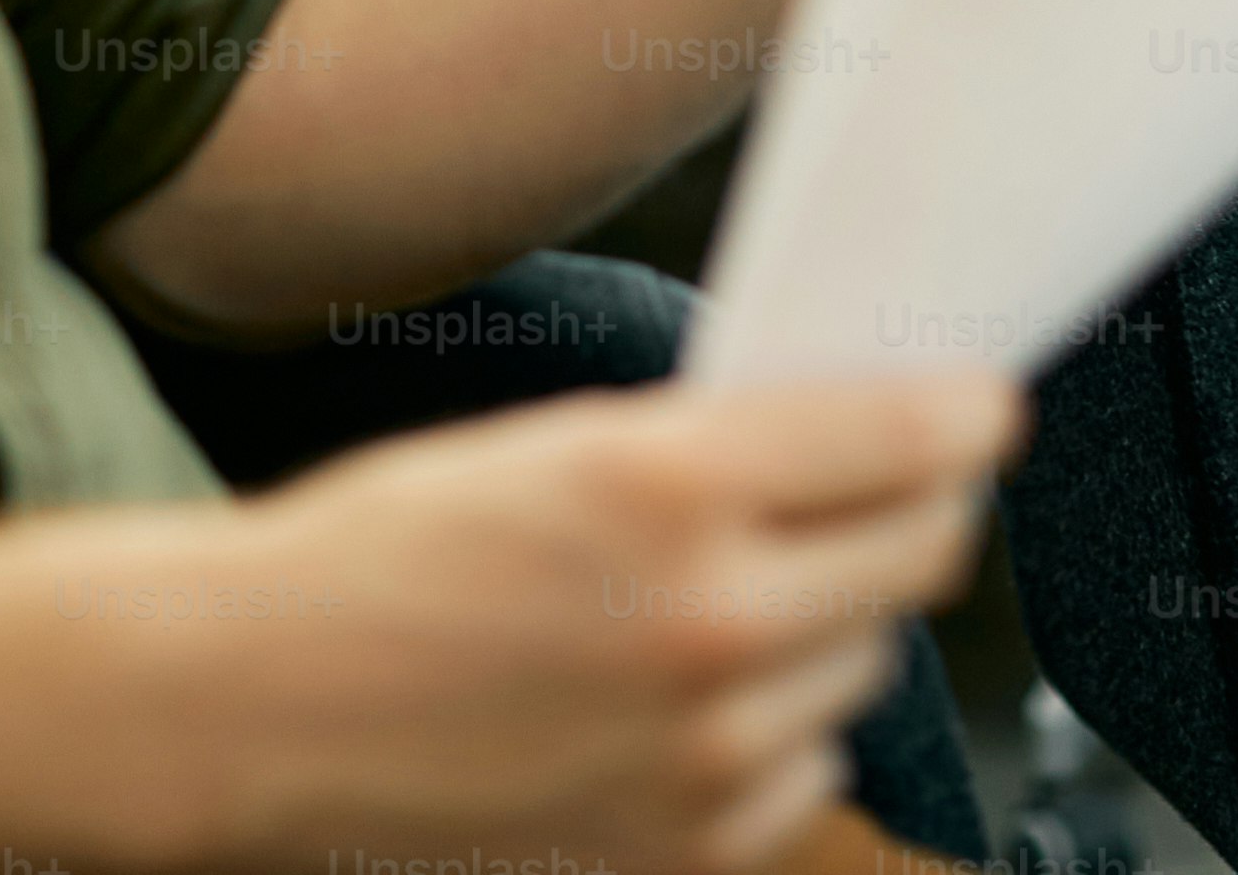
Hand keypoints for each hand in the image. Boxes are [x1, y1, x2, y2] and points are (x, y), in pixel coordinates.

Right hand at [173, 372, 1018, 872]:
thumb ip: (716, 445)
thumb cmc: (381, 555)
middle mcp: (709, 621)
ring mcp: (706, 750)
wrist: (257, 703)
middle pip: (920, 555)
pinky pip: (807, 769)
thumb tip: (861, 432)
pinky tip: (681, 699)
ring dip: (825, 623)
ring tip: (719, 601)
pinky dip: (772, 733)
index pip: (911, 439)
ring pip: (863, 664)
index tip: (981, 407)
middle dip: (912, 511)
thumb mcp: (553, 443)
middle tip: (878, 491)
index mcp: (670, 484)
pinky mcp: (688, 846)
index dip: (968, 414)